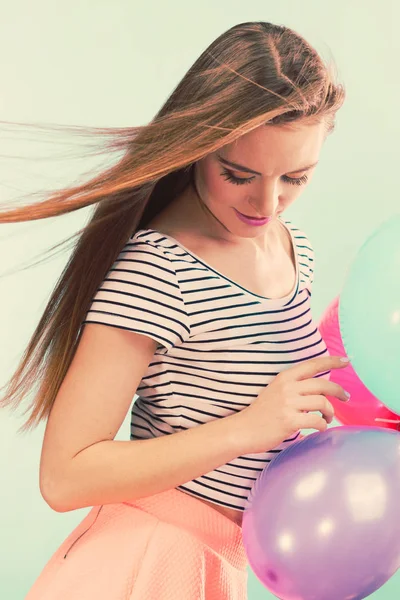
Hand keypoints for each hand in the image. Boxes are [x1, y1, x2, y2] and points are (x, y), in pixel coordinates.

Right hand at [235, 355, 349, 454]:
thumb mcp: (276, 391)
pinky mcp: (290, 421)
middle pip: (323, 384)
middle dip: (339, 391)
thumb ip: (295, 387)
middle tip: (346, 397)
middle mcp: (287, 387)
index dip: (331, 361)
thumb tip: (319, 390)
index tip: (346, 360)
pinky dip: (322, 425)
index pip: (312, 365)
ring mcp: (288, 404)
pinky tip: (319, 427)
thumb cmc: (262, 413)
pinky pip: (317, 420)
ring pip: (322, 402)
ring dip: (330, 411)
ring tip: (327, 417)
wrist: (243, 430)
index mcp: (284, 378)